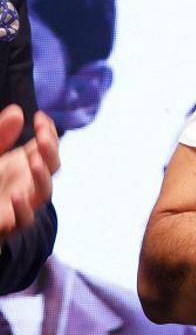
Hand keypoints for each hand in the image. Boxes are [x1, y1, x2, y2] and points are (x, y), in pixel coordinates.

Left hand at [0, 105, 59, 239]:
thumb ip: (0, 134)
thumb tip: (18, 111)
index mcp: (24, 163)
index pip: (47, 147)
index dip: (48, 132)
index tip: (40, 117)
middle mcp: (28, 182)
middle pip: (51, 167)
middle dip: (50, 151)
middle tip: (41, 137)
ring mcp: (21, 203)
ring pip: (43, 193)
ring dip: (42, 177)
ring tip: (35, 161)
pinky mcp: (9, 223)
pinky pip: (24, 220)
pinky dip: (23, 209)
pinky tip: (16, 195)